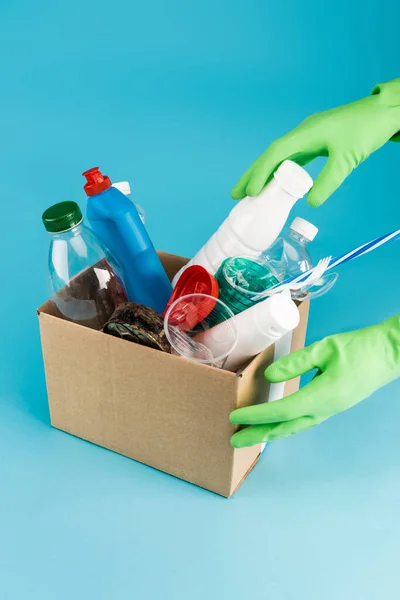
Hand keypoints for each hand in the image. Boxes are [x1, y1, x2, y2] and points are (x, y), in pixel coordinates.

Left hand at [230, 316, 399, 446]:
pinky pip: (301, 420)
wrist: (389, 354)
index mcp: (324, 396)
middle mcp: (325, 409)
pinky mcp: (331, 405)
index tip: (235, 416)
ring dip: (269, 431)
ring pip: (293, 426)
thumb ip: (296, 363)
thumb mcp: (325, 348)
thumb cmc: (360, 348)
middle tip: (233, 441)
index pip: (283, 410)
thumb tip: (269, 376)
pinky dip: (283, 424)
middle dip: (258, 434)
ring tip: (247, 435)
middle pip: (285, 427)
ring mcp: (329, 410)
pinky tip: (272, 422)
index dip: (257, 415)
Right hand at [231, 79, 399, 206]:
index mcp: (305, 134)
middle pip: (269, 155)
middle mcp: (302, 133)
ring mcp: (308, 136)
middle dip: (252, 175)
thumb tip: (310, 203)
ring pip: (278, 156)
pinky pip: (291, 157)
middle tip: (236, 194)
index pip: (274, 155)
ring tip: (250, 192)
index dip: (260, 174)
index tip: (251, 193)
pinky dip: (279, 171)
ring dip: (263, 173)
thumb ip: (328, 181)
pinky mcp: (316, 140)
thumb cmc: (366, 129)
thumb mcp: (347, 159)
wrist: (384, 111)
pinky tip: (276, 183)